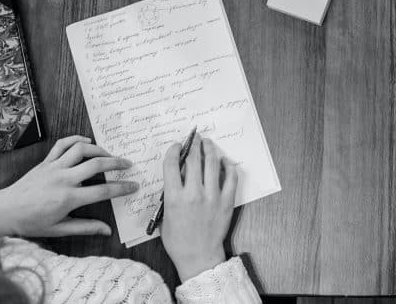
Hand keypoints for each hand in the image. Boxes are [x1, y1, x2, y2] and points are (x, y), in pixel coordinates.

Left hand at [0, 135, 137, 237]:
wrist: (3, 211)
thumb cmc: (30, 223)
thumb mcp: (59, 229)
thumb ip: (85, 227)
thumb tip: (107, 231)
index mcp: (68, 199)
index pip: (103, 191)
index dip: (122, 188)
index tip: (134, 186)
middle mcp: (63, 179)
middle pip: (97, 164)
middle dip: (117, 163)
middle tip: (128, 164)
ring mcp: (54, 168)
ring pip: (82, 149)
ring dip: (99, 149)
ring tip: (109, 155)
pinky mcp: (45, 162)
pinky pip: (63, 144)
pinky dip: (77, 139)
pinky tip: (87, 141)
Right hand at [161, 133, 237, 282]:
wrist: (198, 256)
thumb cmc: (178, 240)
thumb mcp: (164, 216)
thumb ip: (169, 194)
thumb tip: (177, 175)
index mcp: (174, 198)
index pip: (172, 164)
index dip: (174, 150)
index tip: (177, 146)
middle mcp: (193, 194)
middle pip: (193, 159)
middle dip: (193, 144)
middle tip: (194, 139)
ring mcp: (212, 196)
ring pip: (212, 163)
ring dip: (210, 149)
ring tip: (208, 143)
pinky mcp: (226, 201)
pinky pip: (230, 177)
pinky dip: (227, 166)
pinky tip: (224, 161)